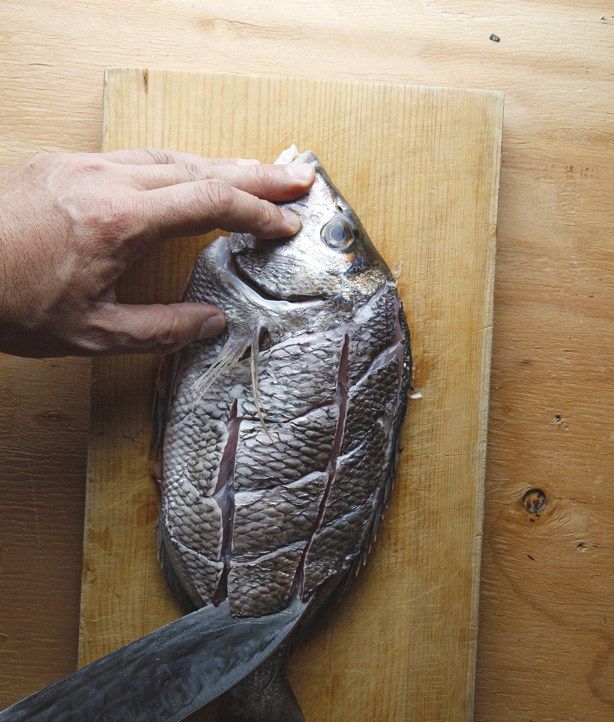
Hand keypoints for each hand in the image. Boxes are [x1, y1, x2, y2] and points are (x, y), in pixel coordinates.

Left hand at [0, 148, 314, 356]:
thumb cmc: (10, 304)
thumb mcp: (92, 334)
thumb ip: (161, 330)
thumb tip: (213, 325)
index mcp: (118, 222)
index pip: (209, 203)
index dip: (256, 212)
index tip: (287, 224)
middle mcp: (105, 180)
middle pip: (199, 167)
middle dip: (255, 174)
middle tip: (298, 178)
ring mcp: (83, 166)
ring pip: (168, 157)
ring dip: (218, 165)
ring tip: (256, 174)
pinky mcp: (64, 164)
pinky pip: (136, 157)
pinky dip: (176, 165)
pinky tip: (188, 175)